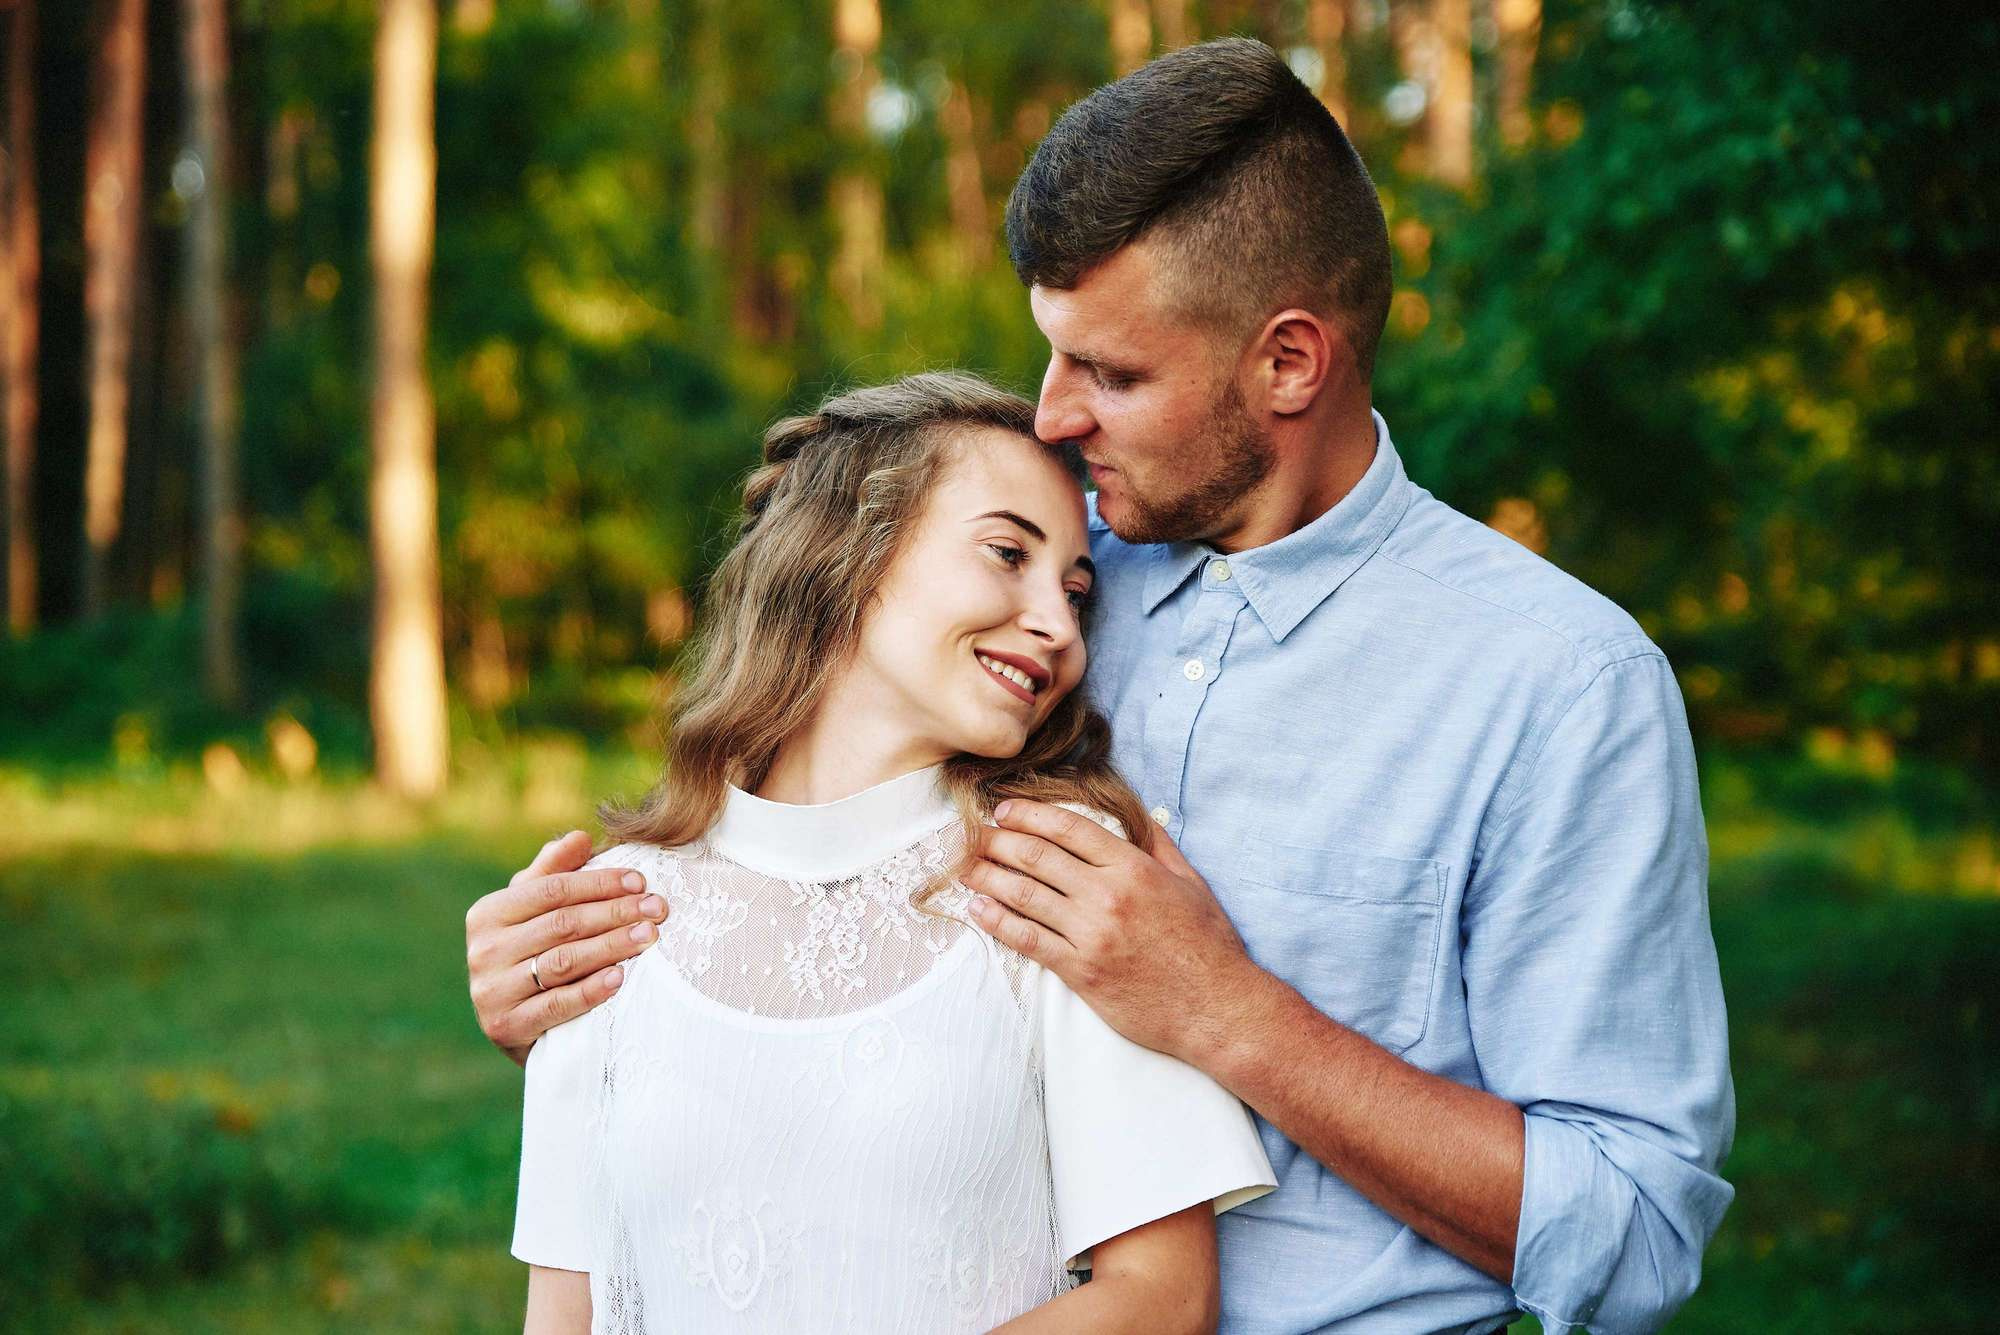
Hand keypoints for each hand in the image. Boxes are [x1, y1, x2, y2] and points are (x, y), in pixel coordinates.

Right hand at [465, 830, 666, 1064]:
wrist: (515, 1026)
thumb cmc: (531, 955)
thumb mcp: (534, 912)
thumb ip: (553, 873)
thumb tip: (579, 837)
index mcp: (487, 913)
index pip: (552, 890)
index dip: (599, 883)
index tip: (640, 882)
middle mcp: (484, 950)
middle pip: (562, 924)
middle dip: (615, 913)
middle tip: (657, 909)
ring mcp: (491, 991)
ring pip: (563, 961)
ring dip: (612, 947)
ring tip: (648, 936)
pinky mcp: (505, 1027)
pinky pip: (557, 1005)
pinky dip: (591, 990)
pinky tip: (621, 977)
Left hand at [962, 800, 1253, 1059]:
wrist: (1217, 1007)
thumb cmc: (1207, 944)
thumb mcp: (1190, 882)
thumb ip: (1158, 844)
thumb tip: (1135, 812)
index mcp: (1133, 867)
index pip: (1068, 827)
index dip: (1029, 814)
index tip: (1004, 809)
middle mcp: (1107, 895)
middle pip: (1037, 856)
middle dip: (998, 840)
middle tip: (974, 834)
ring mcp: (1091, 934)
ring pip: (1025, 895)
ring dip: (988, 878)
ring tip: (966, 867)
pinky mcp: (1081, 971)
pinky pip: (1029, 941)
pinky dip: (998, 923)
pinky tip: (978, 910)